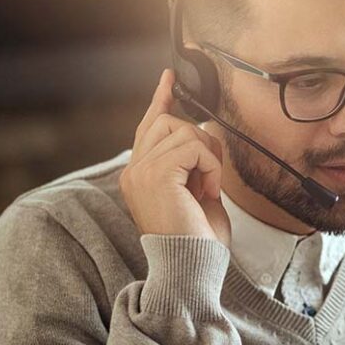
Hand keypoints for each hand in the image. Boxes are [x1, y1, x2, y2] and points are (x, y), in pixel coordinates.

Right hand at [119, 69, 230, 245]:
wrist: (193, 267)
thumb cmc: (197, 240)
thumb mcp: (199, 193)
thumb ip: (196, 162)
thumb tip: (207, 131)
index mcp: (140, 176)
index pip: (148, 127)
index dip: (160, 100)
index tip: (169, 77)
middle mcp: (134, 171)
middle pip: (170, 122)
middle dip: (200, 142)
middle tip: (208, 178)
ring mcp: (141, 171)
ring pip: (183, 130)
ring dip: (207, 157)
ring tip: (206, 188)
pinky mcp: (155, 173)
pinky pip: (193, 146)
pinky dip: (210, 166)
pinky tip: (208, 191)